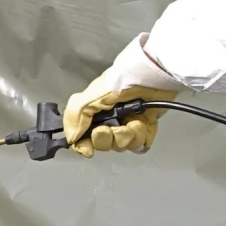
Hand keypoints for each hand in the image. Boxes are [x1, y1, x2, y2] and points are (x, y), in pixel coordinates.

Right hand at [63, 35, 184, 157]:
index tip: (87, 149)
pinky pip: (139, 144)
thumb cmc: (123, 81)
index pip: (83, 136)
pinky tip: (141, 123)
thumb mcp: (90, 96)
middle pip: (102, 144)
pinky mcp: (146, 128)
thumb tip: (71, 138)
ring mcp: (127, 124)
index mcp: (93, 111)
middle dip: (106, 139)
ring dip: (125, 136)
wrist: (154, 77)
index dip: (84, 145)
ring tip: (131, 122)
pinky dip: (140, 137)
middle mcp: (109, 119)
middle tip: (109, 129)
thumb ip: (75, 116)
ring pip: (121, 145)